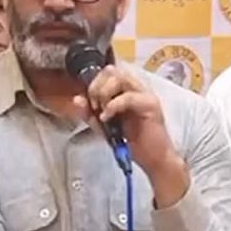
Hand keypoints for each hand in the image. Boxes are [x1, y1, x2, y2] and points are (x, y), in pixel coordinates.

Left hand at [73, 65, 189, 205]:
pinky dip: (113, 106)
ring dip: (104, 93)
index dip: (94, 83)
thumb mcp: (104, 127)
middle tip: (95, 106)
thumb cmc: (132, 143)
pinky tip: (107, 118)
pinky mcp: (151, 105)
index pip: (108, 72)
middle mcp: (137, 87)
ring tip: (102, 112)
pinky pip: (128, 97)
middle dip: (97, 87)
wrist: (153, 160)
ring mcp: (145, 94)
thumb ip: (90, 114)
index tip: (90, 103)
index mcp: (127, 89)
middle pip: (112, 71)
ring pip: (120, 78)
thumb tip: (77, 99)